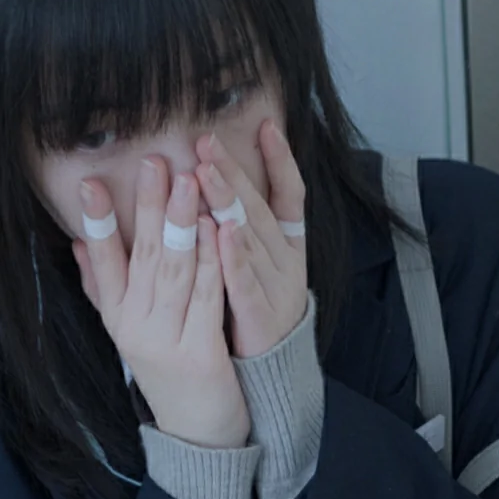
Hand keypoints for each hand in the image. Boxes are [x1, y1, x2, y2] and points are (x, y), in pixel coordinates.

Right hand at [72, 156, 249, 449]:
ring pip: (176, 272)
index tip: (90, 184)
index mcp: (118, 317)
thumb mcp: (130, 330)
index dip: (97, 223)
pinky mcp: (201, 354)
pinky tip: (217, 230)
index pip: (102, 262)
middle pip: (144, 257)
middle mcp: (136, 327)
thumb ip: (105, 286)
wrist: (197, 434)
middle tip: (155, 161)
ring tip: (188, 180)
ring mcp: (167, 341)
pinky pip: (207, 298)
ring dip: (182, 223)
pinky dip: (213, 261)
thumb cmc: (169, 372)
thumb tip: (77, 242)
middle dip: (149, 206)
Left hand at [194, 120, 308, 358]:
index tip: (268, 125)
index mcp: (289, 246)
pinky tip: (221, 233)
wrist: (271, 372)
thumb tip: (218, 175)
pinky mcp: (260, 316)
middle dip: (234, 173)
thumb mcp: (256, 264)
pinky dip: (235, 258)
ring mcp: (276, 288)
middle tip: (208, 140)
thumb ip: (243, 225)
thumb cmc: (254, 310)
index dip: (282, 161)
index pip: (291, 196)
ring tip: (207, 171)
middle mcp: (286, 261)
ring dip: (228, 203)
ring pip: (251, 239)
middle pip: (260, 209)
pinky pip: (246, 283)